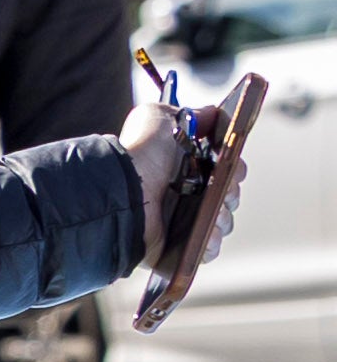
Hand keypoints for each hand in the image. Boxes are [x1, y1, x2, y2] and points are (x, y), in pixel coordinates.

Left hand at [124, 59, 268, 328]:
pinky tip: (203, 236)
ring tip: (209, 214)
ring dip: (222, 218)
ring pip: (221, 222)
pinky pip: (205, 249)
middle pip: (228, 196)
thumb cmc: (141, 153)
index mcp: (187, 168)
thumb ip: (185, 113)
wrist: (125, 188)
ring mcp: (181, 221)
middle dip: (230, 193)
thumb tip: (209, 112)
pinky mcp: (175, 246)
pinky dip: (209, 244)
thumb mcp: (159, 117)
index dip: (235, 169)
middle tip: (220, 191)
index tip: (231, 168)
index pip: (227, 170)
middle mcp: (185, 194)